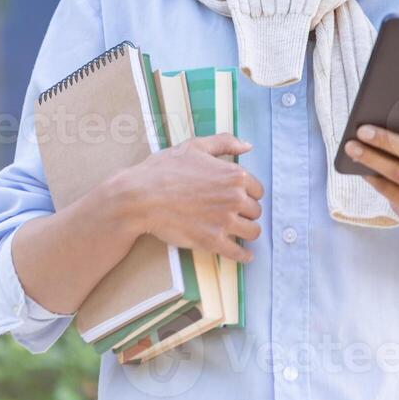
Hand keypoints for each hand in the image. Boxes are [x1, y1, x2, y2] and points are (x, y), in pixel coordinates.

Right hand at [117, 132, 262, 263]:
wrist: (140, 197)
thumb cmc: (164, 169)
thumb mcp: (195, 146)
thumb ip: (225, 143)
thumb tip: (248, 145)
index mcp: (235, 175)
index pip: (258, 190)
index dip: (248, 194)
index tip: (239, 198)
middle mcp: (235, 198)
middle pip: (255, 211)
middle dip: (246, 212)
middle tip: (234, 213)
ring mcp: (224, 221)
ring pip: (252, 232)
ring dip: (246, 232)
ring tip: (239, 231)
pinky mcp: (212, 241)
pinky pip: (238, 253)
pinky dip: (243, 256)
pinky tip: (245, 256)